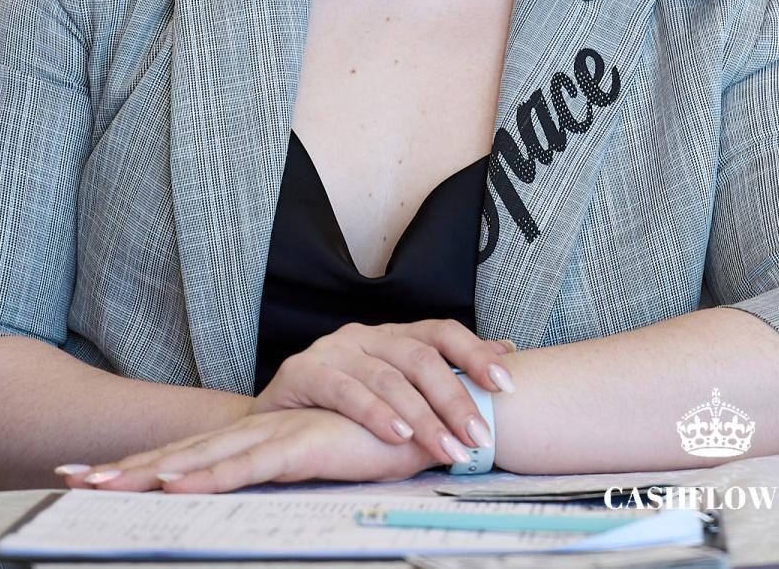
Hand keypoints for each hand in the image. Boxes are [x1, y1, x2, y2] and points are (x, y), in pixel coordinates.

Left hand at [70, 408, 435, 492]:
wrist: (427, 417)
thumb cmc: (378, 440)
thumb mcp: (323, 460)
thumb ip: (289, 468)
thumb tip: (258, 487)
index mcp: (259, 437)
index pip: (189, 452)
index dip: (139, 463)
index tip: (87, 474)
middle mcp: (259, 431)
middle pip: (180, 452)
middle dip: (124, 467)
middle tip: (69, 479)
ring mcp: (276, 435)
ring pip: (202, 457)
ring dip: (151, 472)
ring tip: (103, 484)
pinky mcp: (300, 445)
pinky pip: (247, 463)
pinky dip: (210, 474)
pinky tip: (178, 484)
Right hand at [253, 320, 512, 467]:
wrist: (272, 423)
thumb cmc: (342, 409)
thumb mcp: (396, 391)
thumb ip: (444, 377)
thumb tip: (506, 353)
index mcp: (393, 335)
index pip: (442, 333)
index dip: (476, 354)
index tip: (507, 385)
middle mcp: (366, 335)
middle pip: (421, 359)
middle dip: (454, 400)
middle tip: (478, 437)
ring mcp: (334, 349)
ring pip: (388, 378)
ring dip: (421, 417)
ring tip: (445, 446)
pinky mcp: (303, 371)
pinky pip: (345, 390)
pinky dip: (374, 413)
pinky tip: (396, 434)